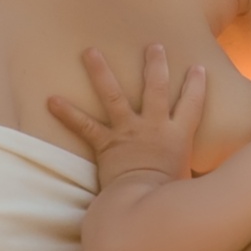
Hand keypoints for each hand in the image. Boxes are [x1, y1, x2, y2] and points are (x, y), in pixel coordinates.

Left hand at [49, 45, 203, 185]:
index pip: (192, 103)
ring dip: (101, 72)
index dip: (196, 85)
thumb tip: (199, 184)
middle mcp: (154, 127)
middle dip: (155, 65)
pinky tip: (51, 100)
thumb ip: (189, 172)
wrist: (145, 204)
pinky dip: (67, 113)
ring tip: (90, 51)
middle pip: (156, 88)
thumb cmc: (170, 198)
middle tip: (154, 46)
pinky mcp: (106, 144)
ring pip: (114, 96)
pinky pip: (84, 125)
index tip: (197, 68)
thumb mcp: (190, 182)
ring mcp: (128, 132)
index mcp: (179, 136)